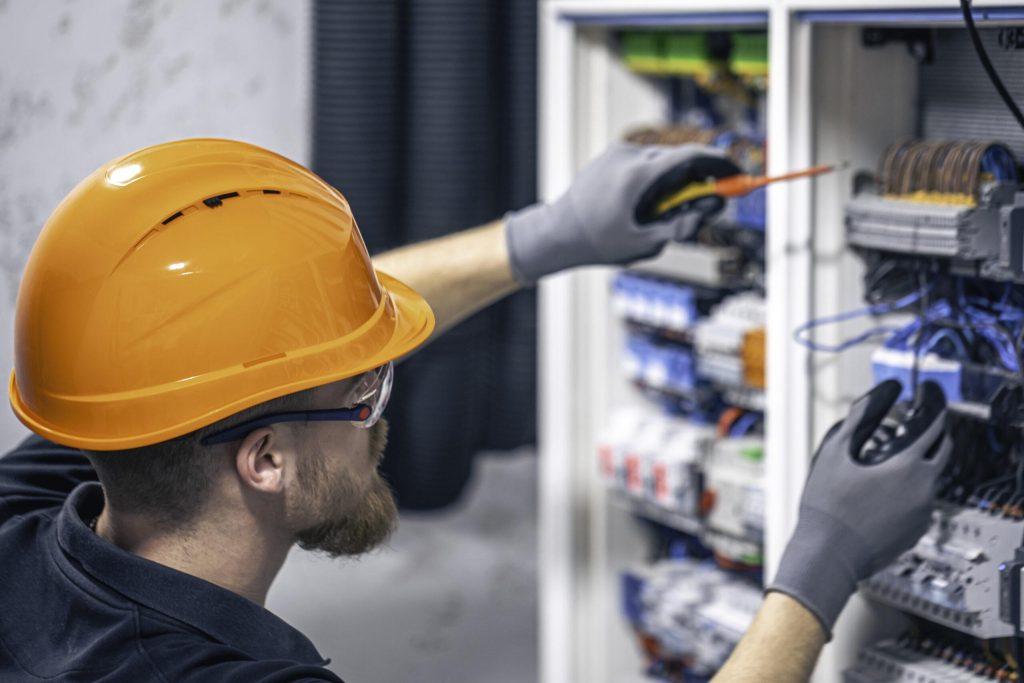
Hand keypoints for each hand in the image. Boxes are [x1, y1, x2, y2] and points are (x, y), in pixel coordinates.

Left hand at [504, 142, 739, 283]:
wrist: (557, 232)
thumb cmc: (598, 243)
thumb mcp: (644, 244)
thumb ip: (680, 227)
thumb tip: (708, 209)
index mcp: (639, 174)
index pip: (692, 156)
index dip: (721, 163)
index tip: (738, 173)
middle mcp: (629, 155)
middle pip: (679, 159)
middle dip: (699, 179)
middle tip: (708, 203)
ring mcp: (618, 153)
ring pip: (662, 161)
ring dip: (674, 182)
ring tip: (660, 213)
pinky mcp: (610, 156)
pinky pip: (644, 163)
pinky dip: (655, 179)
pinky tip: (642, 206)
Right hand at [768, 379, 951, 637]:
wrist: (829, 557)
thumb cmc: (827, 505)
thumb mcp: (835, 451)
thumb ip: (862, 415)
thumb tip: (886, 389)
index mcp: (909, 466)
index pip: (936, 423)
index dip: (933, 401)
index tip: (925, 389)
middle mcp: (926, 489)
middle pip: (943, 448)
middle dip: (933, 429)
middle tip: (915, 417)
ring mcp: (925, 513)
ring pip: (930, 475)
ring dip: (916, 459)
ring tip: (887, 454)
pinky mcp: (917, 530)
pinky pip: (920, 500)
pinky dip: (909, 486)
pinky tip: (881, 488)